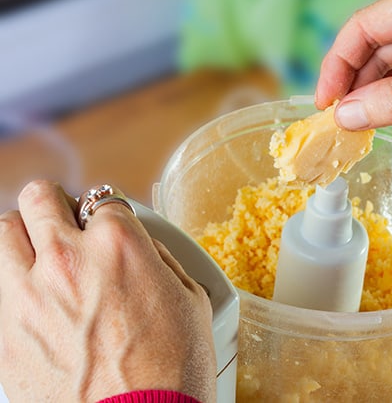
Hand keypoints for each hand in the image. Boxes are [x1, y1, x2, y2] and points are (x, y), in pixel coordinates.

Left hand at [0, 180, 215, 402]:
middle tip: (67, 224)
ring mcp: (26, 294)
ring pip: (4, 231)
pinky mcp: (2, 332)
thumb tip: (143, 248)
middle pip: (40, 198)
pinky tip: (32, 296)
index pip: (104, 200)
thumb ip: (160, 260)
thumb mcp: (191, 301)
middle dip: (56, 206)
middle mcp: (67, 259)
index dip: (111, 215)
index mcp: (119, 244)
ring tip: (39, 255)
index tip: (110, 229)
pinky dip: (12, 281)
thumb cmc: (172, 373)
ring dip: (24, 237)